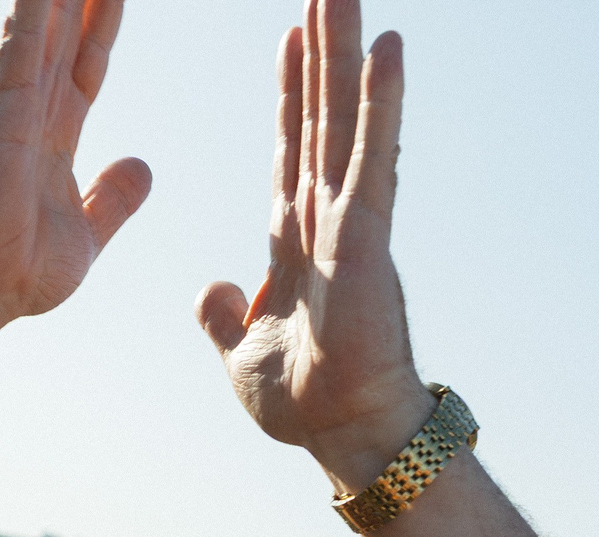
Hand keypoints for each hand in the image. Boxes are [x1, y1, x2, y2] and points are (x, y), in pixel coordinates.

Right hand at [0, 0, 153, 320]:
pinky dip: (30, 16)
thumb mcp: (88, 233)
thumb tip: (142, 166)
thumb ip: (113, 198)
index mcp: (53, 141)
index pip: (85, 70)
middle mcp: (33, 117)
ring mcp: (15, 112)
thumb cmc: (19, 273)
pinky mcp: (1, 117)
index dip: (101, 30)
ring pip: (42, 34)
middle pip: (65, 39)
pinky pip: (19, 53)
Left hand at [197, 2, 433, 491]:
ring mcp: (351, 220)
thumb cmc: (306, 403)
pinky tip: (387, 48)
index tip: (288, 37)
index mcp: (296, 238)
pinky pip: (372, 156)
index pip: (290, 146)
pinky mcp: (367, 236)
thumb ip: (225, 316)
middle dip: (321, 49)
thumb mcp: (242, 352)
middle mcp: (328, 217)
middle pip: (321, 114)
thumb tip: (211, 291)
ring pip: (347, 118)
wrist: (343, 436)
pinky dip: (381, 103)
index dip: (289, 91)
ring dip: (346, 52)